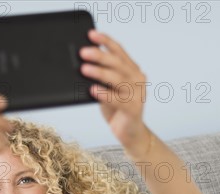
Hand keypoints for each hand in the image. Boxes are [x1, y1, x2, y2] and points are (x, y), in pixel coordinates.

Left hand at [80, 30, 149, 157]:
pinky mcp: (133, 109)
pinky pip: (117, 99)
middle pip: (118, 63)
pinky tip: (92, 90)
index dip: (105, 41)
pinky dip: (104, 93)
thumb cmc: (116, 109)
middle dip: (100, 56)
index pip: (119, 51)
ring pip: (118, 79)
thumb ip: (100, 78)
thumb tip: (82, 64)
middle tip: (83, 52)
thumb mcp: (107, 89)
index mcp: (132, 70)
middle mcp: (137, 79)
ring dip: (100, 73)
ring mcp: (137, 94)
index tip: (91, 34)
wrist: (130, 133)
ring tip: (84, 69)